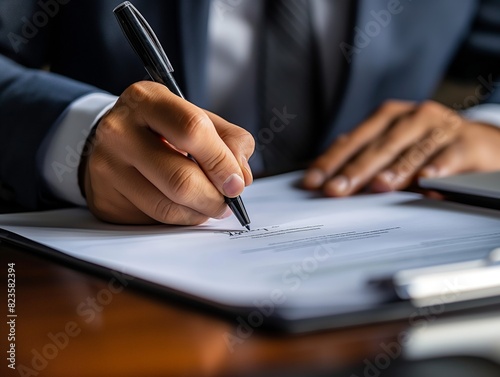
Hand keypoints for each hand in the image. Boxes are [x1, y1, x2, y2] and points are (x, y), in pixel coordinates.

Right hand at [80, 81, 254, 224]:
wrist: (115, 141)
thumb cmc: (162, 129)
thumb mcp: (197, 118)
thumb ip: (229, 140)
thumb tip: (241, 176)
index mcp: (147, 99)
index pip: (193, 130)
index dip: (221, 161)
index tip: (236, 182)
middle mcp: (119, 130)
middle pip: (180, 177)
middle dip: (214, 196)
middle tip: (227, 200)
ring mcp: (107, 165)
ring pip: (167, 205)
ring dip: (200, 212)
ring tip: (210, 205)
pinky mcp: (105, 197)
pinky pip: (154, 218)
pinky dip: (181, 219)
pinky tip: (188, 209)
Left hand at [303, 100, 499, 195]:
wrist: (479, 142)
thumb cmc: (428, 146)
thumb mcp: (395, 150)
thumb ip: (367, 162)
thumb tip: (330, 182)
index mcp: (387, 118)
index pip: (353, 141)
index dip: (331, 161)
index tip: (312, 181)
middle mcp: (410, 118)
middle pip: (378, 146)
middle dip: (354, 170)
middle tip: (335, 189)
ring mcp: (439, 128)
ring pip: (411, 150)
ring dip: (394, 169)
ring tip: (378, 186)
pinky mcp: (466, 142)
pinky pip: (449, 156)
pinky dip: (439, 168)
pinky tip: (428, 179)